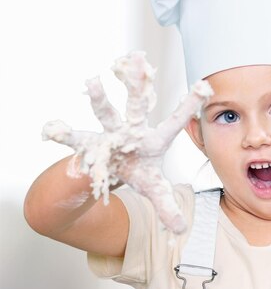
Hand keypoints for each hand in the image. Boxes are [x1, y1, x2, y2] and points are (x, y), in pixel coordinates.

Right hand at [42, 51, 212, 233]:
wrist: (111, 169)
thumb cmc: (137, 170)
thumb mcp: (153, 187)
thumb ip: (166, 205)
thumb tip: (180, 229)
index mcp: (153, 140)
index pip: (174, 123)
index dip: (188, 106)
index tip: (203, 86)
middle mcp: (131, 130)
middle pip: (136, 106)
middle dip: (137, 84)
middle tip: (140, 59)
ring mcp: (108, 134)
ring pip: (104, 113)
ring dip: (98, 99)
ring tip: (92, 81)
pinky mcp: (87, 143)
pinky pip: (73, 138)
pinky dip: (61, 134)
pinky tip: (49, 129)